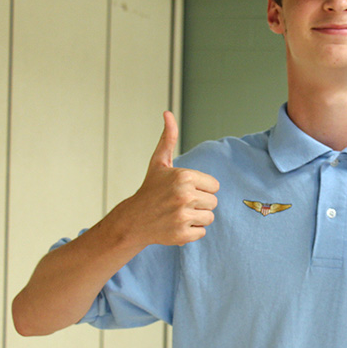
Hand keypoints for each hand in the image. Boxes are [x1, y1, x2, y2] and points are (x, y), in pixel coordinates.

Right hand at [119, 111, 219, 246]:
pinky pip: (202, 232)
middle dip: (200, 203)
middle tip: (180, 202)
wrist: (132, 220)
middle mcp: (185, 196)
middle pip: (213, 202)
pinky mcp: (182, 234)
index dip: (202, 188)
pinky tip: (176, 225)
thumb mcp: (159, 162)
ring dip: (197, 217)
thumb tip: (167, 113)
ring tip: (179, 213)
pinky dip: (191, 231)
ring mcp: (183, 216)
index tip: (185, 189)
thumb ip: (168, 138)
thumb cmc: (150, 189)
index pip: (214, 186)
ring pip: (209, 217)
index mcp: (185, 177)